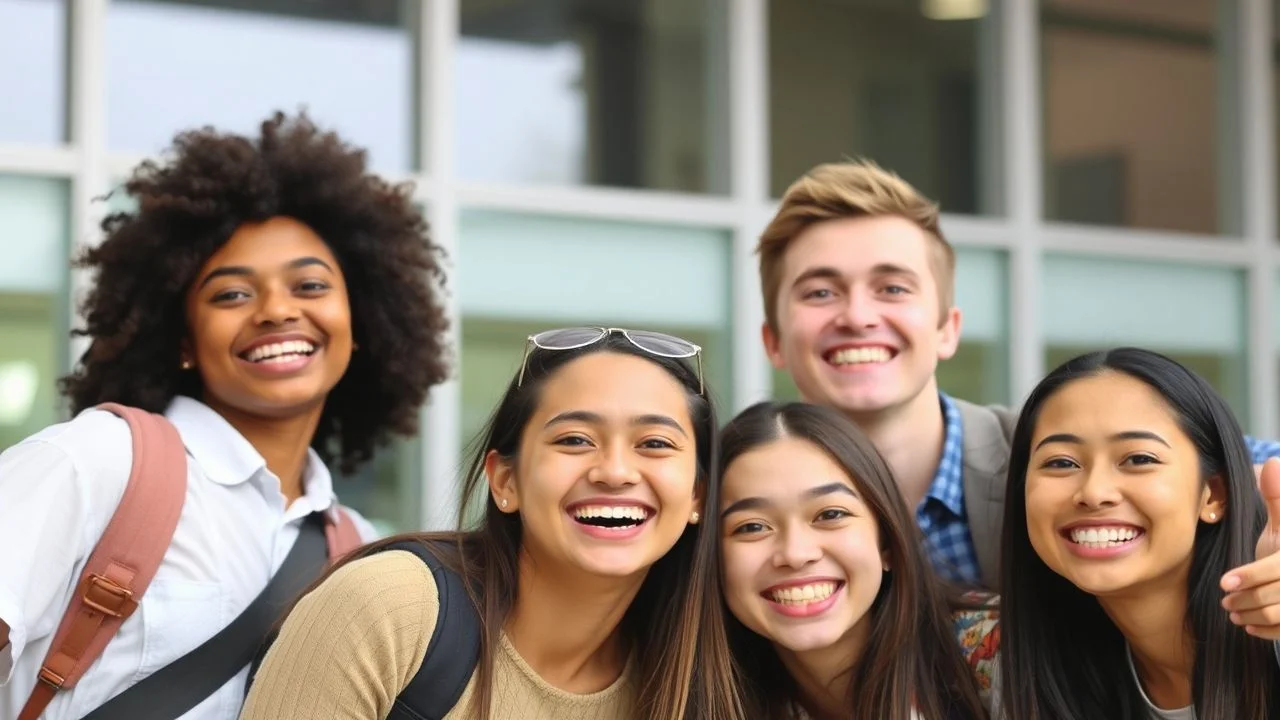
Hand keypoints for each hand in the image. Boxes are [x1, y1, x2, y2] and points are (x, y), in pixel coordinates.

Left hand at [1221, 457, 1279, 637]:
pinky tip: (1247, 626)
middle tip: (1224, 600)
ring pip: (1279, 616)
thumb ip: (1278, 499)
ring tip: (1231, 610)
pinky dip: (1264, 631)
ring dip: (1251, 615)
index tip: (1224, 582)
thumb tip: (1272, 461)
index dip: (1252, 577)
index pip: (1278, 569)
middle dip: (1246, 600)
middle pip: (1276, 597)